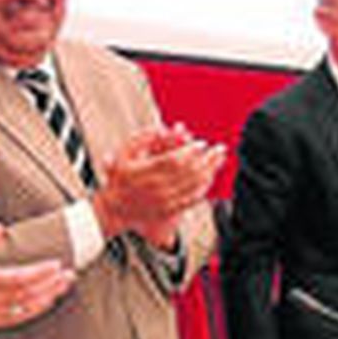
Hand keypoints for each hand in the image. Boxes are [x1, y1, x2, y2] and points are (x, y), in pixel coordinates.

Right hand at [0, 225, 74, 337]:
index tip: (56, 264)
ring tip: (64, 286)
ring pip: (28, 307)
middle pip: (30, 293)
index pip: (21, 278)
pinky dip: (36, 310)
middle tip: (69, 274)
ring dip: (49, 296)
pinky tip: (46, 303)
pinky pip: (19, 317)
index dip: (42, 272)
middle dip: (53, 284)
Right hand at [94, 124, 225, 243]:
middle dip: (206, 159)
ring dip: (209, 170)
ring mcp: (164, 201)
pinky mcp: (171, 210)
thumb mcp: (124, 152)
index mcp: (142, 172)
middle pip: (188, 172)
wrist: (117, 209)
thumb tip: (163, 128)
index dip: (189, 151)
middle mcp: (154, 188)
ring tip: (219, 159)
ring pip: (193, 185)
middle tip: (218, 149)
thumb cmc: (122, 176)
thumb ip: (143, 137)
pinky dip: (204, 186)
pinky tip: (211, 175)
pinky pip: (193, 198)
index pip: (171, 160)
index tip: (201, 143)